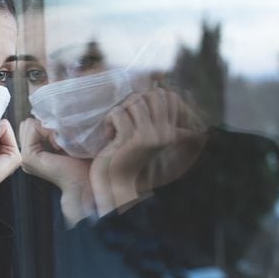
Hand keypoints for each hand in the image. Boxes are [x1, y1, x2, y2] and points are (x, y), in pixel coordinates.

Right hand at [20, 118, 94, 226]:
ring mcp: (25, 157)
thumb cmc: (85, 161)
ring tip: (61, 144)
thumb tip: (49, 110)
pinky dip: (48, 131)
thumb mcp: (68, 138)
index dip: (48, 124)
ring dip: (48, 128)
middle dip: (46, 125)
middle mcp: (26, 155)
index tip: (64, 139)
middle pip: (28, 123)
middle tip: (62, 141)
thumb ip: (55, 127)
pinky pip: (33, 127)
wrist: (87, 183)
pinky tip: (59, 146)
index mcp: (34, 151)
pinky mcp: (29, 156)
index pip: (31, 124)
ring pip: (29, 123)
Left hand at [90, 88, 197, 214]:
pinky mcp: (130, 140)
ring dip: (120, 111)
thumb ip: (155, 119)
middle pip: (152, 94)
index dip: (150, 95)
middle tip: (125, 118)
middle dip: (134, 100)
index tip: (136, 111)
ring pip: (135, 101)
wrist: (115, 184)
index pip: (169, 95)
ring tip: (116, 128)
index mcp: (169, 132)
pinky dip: (109, 121)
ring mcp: (148, 136)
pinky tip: (109, 136)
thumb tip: (165, 95)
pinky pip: (118, 113)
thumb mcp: (147, 139)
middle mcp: (163, 133)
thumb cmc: (127, 158)